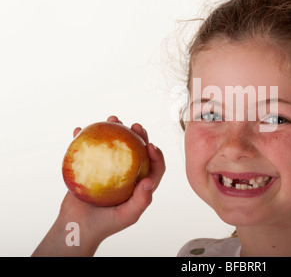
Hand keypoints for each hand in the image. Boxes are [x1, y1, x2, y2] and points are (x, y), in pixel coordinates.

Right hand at [32, 116, 164, 255]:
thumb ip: (141, 201)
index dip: (157, 154)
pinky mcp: (90, 166)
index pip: (154, 166)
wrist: (79, 227)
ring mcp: (108, 167)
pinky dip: (82, 137)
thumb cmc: (107, 224)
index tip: (150, 145)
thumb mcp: (128, 216)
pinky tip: (78, 130)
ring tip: (113, 119)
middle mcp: (127, 172)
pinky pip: (87, 148)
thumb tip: (149, 180)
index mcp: (140, 183)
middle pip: (137, 149)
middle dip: (139, 134)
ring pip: (114, 144)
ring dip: (114, 129)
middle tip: (135, 125)